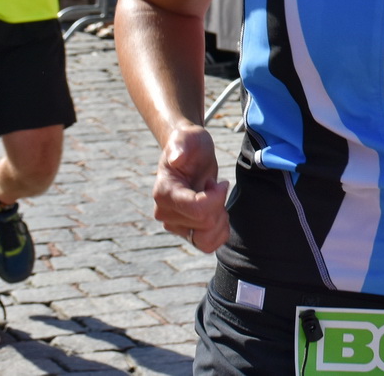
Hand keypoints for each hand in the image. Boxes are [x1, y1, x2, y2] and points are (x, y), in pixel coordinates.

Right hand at [150, 123, 229, 251]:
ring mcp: (174, 225)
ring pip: (206, 239)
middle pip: (205, 223)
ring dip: (219, 220)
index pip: (197, 209)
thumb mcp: (189, 137)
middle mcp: (165, 213)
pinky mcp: (186, 232)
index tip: (216, 181)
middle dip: (219, 203)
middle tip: (213, 186)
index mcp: (164, 192)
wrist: (191, 155)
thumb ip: (181, 145)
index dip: (216, 196)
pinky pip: (207, 245)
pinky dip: (219, 232)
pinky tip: (218, 212)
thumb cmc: (190, 144)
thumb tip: (177, 158)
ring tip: (215, 200)